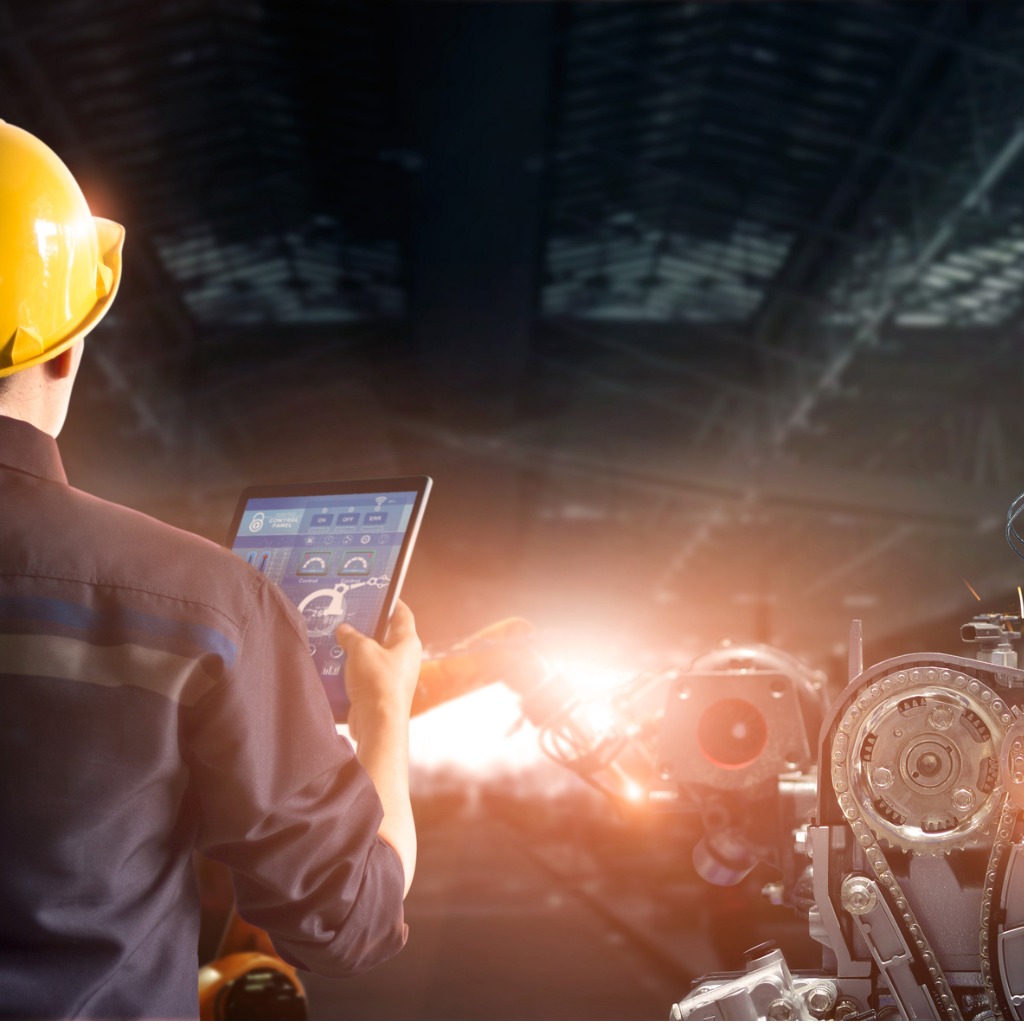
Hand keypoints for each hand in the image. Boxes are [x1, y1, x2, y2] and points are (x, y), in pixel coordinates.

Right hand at [335, 600, 421, 742]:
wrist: (378, 724)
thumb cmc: (377, 683)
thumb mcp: (361, 649)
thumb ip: (351, 635)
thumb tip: (344, 630)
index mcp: (407, 642)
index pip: (402, 614)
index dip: (392, 602)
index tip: (381, 593)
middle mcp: (404, 658)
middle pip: (387, 634)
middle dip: (368, 626)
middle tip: (349, 617)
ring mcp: (394, 675)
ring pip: (375, 655)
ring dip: (357, 649)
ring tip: (337, 640)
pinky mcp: (381, 690)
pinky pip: (367, 673)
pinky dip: (354, 668)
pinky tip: (337, 665)